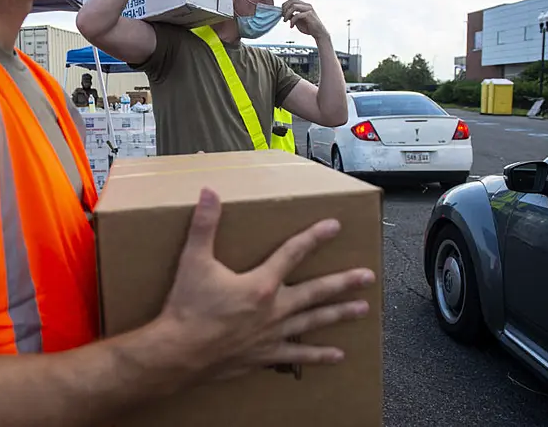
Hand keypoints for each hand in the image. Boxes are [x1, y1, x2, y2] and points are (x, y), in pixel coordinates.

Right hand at [160, 188, 374, 376]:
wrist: (179, 354)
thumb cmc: (187, 308)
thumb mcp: (193, 261)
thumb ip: (204, 225)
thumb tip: (210, 192)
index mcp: (261, 284)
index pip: (293, 253)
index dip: (314, 237)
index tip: (335, 226)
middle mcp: (274, 309)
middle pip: (316, 292)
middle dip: (343, 282)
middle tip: (368, 277)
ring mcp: (273, 335)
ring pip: (314, 322)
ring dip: (339, 314)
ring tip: (363, 309)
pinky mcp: (265, 355)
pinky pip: (298, 355)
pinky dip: (318, 355)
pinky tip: (337, 355)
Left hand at [282, 0, 328, 38]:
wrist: (318, 33)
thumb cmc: (308, 27)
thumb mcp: (297, 20)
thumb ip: (291, 16)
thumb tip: (283, 13)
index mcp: (304, 5)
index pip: (292, 0)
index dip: (285, 5)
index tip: (282, 13)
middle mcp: (306, 5)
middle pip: (292, 1)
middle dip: (285, 8)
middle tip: (283, 16)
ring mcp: (309, 9)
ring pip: (294, 6)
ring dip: (287, 14)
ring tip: (285, 20)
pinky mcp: (309, 14)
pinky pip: (297, 15)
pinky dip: (292, 20)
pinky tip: (291, 26)